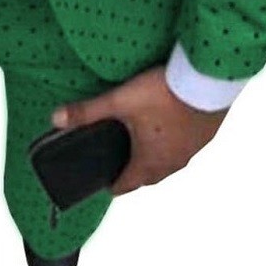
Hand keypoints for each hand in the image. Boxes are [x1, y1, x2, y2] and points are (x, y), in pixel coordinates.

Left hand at [50, 65, 229, 196]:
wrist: (209, 80)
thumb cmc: (166, 94)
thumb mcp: (121, 101)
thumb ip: (88, 112)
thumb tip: (56, 119)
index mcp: (150, 162)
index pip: (127, 185)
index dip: (113, 185)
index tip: (106, 184)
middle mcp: (173, 162)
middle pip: (150, 175)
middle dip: (135, 171)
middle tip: (121, 159)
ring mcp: (193, 149)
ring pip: (171, 161)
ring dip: (157, 155)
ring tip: (144, 138)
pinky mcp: (208, 133)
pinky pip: (188, 144)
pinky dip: (176, 139)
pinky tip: (172, 122)